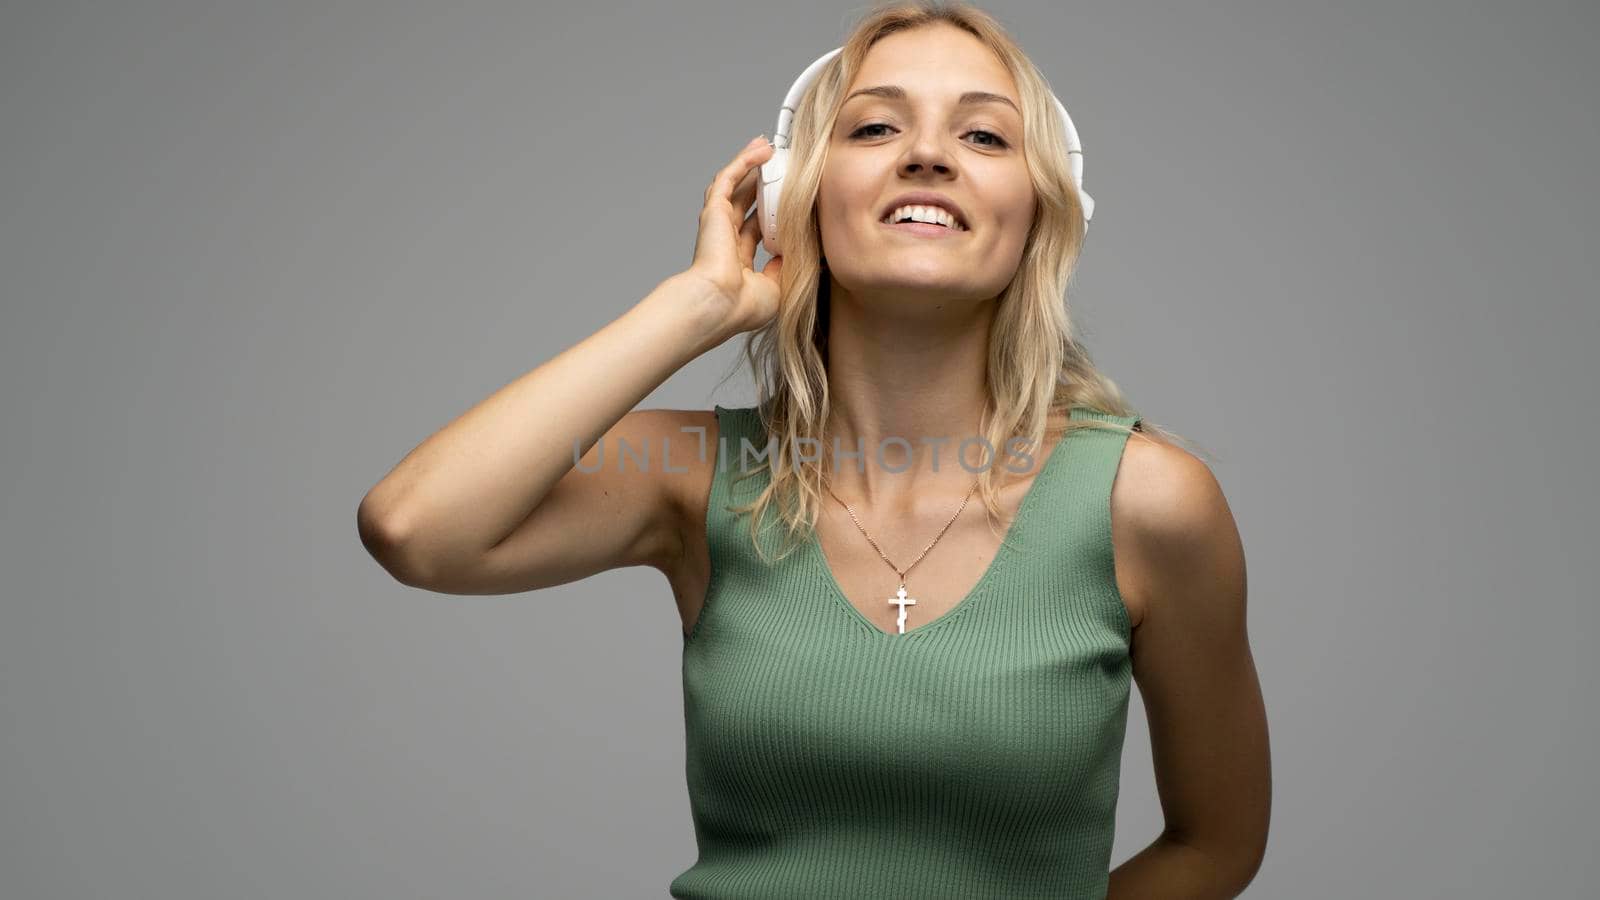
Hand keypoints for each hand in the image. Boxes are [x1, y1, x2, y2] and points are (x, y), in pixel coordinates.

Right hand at [683, 135, 783, 336]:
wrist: (720, 304)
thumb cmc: (743, 306)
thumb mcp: (778, 287)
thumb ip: (786, 267)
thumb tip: (798, 254)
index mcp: (739, 262)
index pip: (757, 230)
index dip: (772, 214)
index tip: (791, 201)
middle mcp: (726, 242)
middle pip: (748, 203)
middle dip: (764, 184)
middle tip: (783, 167)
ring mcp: (718, 225)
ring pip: (737, 186)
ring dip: (752, 166)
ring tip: (769, 147)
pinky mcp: (714, 211)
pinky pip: (729, 178)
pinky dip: (744, 161)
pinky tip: (761, 148)